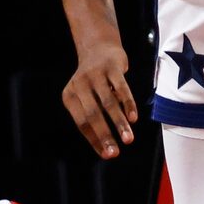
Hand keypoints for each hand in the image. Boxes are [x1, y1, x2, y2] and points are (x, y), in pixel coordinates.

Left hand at [63, 42, 137, 158]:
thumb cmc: (94, 81)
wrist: (100, 48)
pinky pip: (122, 89)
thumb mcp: (86, 97)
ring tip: (128, 139)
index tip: (107, 155)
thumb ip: (95, 118)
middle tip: (115, 153)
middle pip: (93, 115)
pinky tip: (134, 118)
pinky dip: (128, 105)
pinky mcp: (112, 67)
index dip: (95, 140)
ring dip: (119, 123)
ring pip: (108, 104)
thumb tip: (107, 150)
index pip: (82, 123)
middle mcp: (79, 85)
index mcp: (69, 96)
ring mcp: (95, 74)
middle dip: (105, 135)